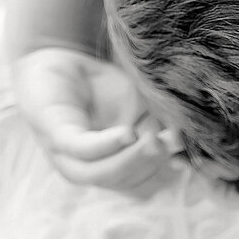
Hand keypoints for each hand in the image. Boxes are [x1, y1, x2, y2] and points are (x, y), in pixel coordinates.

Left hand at [12, 46, 181, 193]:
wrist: (62, 56)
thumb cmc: (102, 86)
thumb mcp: (137, 106)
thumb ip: (155, 126)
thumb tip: (178, 143)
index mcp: (107, 164)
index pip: (137, 180)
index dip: (162, 170)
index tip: (183, 153)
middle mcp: (85, 166)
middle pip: (121, 182)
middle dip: (149, 166)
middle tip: (172, 145)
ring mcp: (66, 154)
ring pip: (99, 174)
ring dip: (130, 161)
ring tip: (155, 143)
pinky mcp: (55, 133)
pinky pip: (81, 148)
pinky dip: (106, 144)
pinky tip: (127, 134)